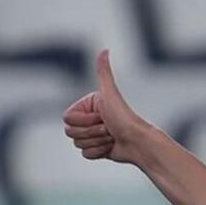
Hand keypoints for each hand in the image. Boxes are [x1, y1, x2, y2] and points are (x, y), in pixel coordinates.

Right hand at [62, 50, 153, 164]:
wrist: (138, 142)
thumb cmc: (125, 118)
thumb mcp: (110, 95)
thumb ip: (103, 73)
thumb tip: (104, 50)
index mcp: (88, 105)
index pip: (67, 118)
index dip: (83, 121)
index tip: (101, 117)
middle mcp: (89, 118)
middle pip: (70, 132)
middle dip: (91, 133)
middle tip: (108, 128)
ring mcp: (92, 133)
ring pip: (77, 144)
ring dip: (97, 142)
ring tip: (112, 137)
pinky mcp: (96, 148)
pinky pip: (85, 154)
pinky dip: (98, 152)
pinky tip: (111, 146)